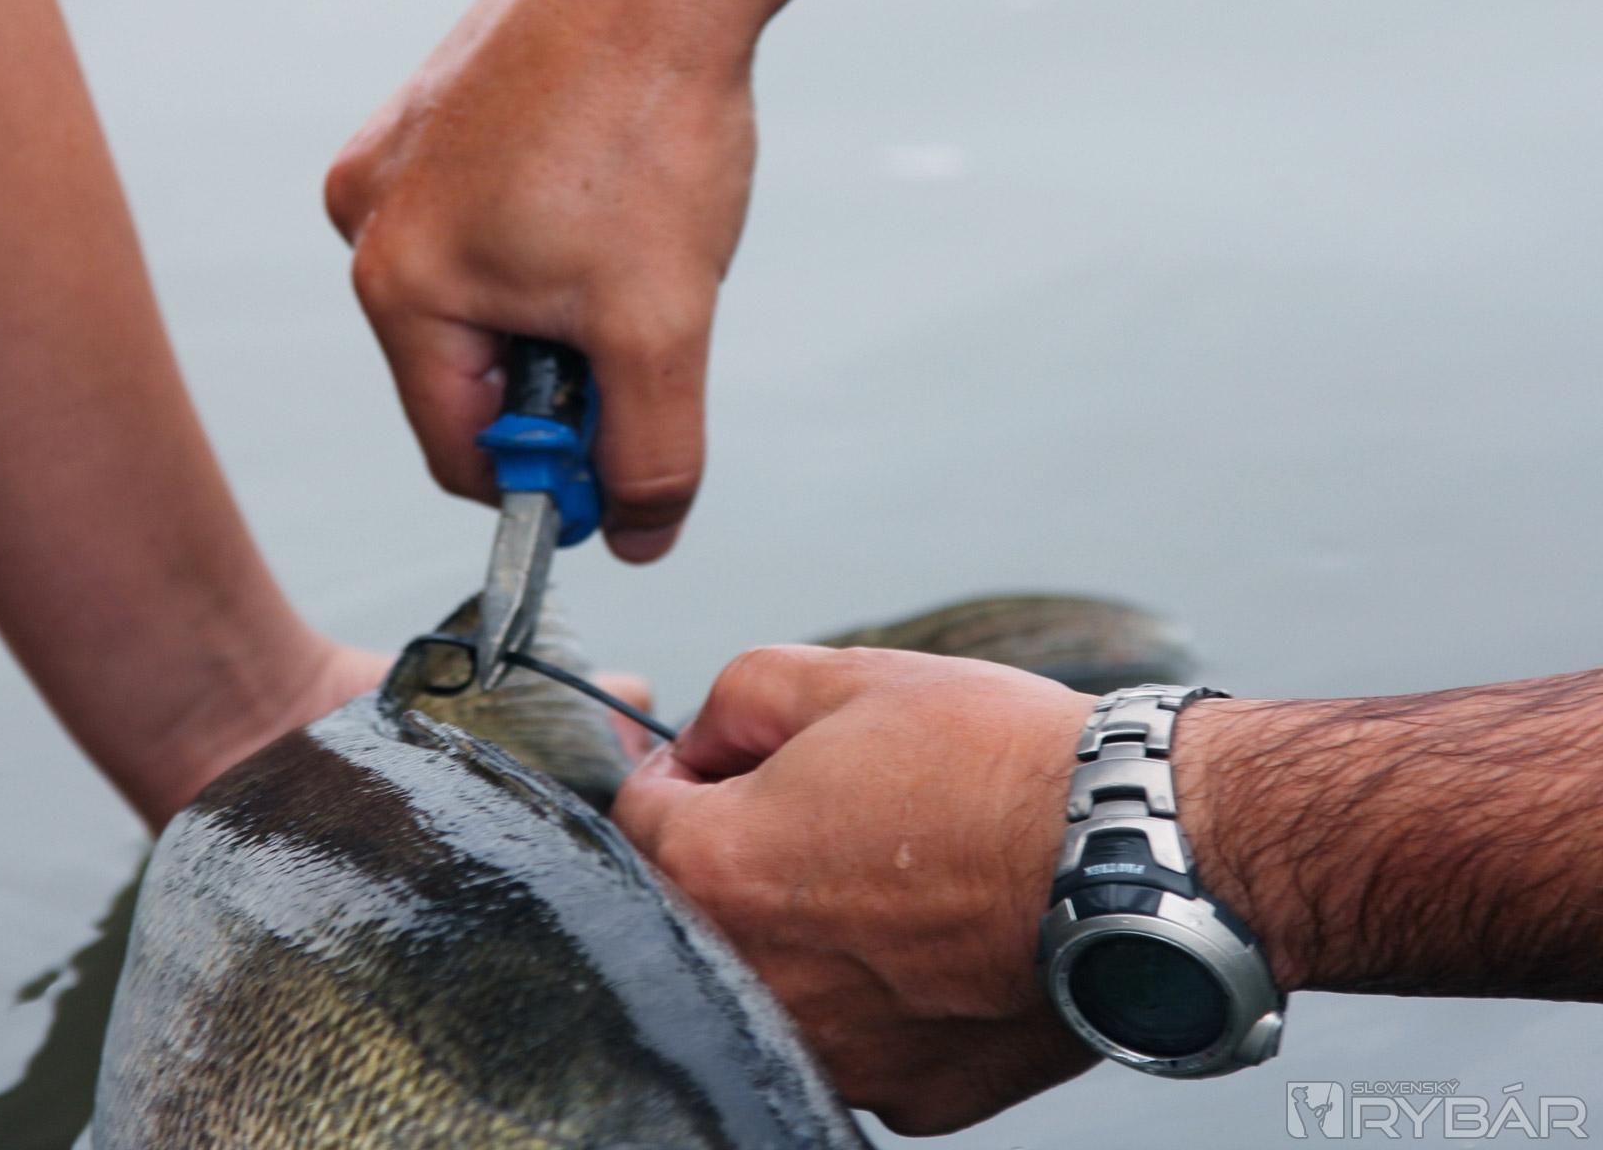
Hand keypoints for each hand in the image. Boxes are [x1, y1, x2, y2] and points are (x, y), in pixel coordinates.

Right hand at [324, 0, 759, 562]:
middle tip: (645, 335)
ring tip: (630, 244)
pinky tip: (609, 196)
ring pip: (485, 304)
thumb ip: (651, 454)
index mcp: (397, 283)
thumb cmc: (646, 123)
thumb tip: (643, 535)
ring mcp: (397, 160)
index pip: (459, 453)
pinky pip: (489, 228)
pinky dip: (554, 244)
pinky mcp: (435, 117)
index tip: (627, 466)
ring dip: (563, 311)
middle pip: (468, 378)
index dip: (553, 482)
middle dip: (563, 380)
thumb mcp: (660, 324)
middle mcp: (370, 219)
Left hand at [614, 646, 1099, 1133]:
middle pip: (701, 906)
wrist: (1132, 859)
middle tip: (820, 810)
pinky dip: (879, 991)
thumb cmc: (993, 763)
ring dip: (807, 927)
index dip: (681, 770)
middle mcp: (754, 979)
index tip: (731, 759)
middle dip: (740, 850)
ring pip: (778, 978)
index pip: (637, 816)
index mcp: (718, 871)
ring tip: (890, 873)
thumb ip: (735, 700)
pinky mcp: (902, 1093)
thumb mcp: (844, 677)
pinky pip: (857, 1034)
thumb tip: (703, 743)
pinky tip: (935, 942)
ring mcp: (829, 1049)